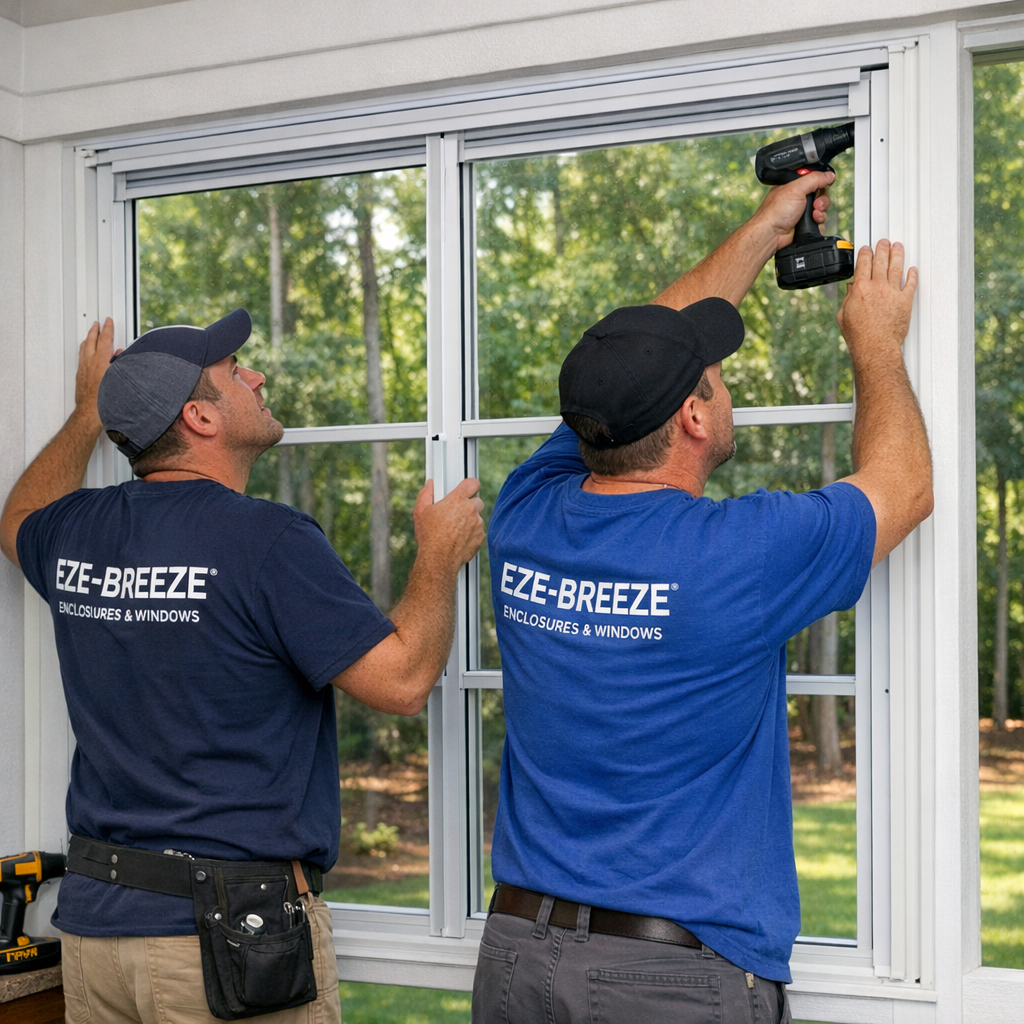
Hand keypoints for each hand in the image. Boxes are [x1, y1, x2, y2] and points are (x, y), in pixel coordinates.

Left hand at [74, 318, 117, 430]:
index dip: (107, 329)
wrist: (91, 413)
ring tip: (91, 335)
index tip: (108, 321)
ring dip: (88, 339)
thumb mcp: (119, 379)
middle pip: (91, 340)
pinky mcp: (80, 376)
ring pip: (84, 348)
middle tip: (97, 323)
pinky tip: (88, 354)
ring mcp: (83, 369)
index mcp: (100, 361)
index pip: (104, 340)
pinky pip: (82, 357)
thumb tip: (119, 355)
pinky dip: (85, 351)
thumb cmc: (106, 400)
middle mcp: (89, 363)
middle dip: (95, 330)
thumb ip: (119, 364)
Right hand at [413, 477, 484, 571]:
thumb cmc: (429, 536)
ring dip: (470, 521)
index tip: (468, 489)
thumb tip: (429, 485)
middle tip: (457, 513)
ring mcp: (477, 524)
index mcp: (456, 500)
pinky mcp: (480, 537)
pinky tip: (460, 539)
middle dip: (469, 505)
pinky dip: (472, 534)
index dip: (470, 485)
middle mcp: (470, 510)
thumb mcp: (421, 512)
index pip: (472, 483)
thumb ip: (426, 494)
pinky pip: (479, 531)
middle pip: (477, 501)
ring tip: (455, 529)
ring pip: (478, 517)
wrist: (438, 559)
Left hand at [754, 170, 834, 248]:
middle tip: (816, 204)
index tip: (821, 187)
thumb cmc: (775, 212)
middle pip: (820, 195)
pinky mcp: (804, 225)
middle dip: (821, 200)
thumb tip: (829, 174)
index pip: (813, 180)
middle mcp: (797, 199)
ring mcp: (801, 213)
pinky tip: (813, 222)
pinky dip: (819, 222)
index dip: (820, 184)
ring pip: (821, 209)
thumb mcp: (796, 189)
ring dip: (821, 211)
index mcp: (793, 187)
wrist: (771, 235)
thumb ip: (814, 179)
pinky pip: (819, 222)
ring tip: (814, 214)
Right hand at [836, 240, 917, 357]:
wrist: (875, 346)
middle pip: (881, 261)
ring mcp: (892, 293)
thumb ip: (847, 299)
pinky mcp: (904, 301)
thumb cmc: (859, 336)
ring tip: (898, 247)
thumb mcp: (843, 316)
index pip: (863, 264)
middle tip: (884, 242)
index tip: (866, 249)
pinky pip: (910, 284)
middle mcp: (877, 287)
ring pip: (896, 268)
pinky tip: (912, 269)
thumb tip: (851, 290)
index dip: (865, 253)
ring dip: (897, 255)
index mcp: (860, 289)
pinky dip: (912, 275)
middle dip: (882, 248)